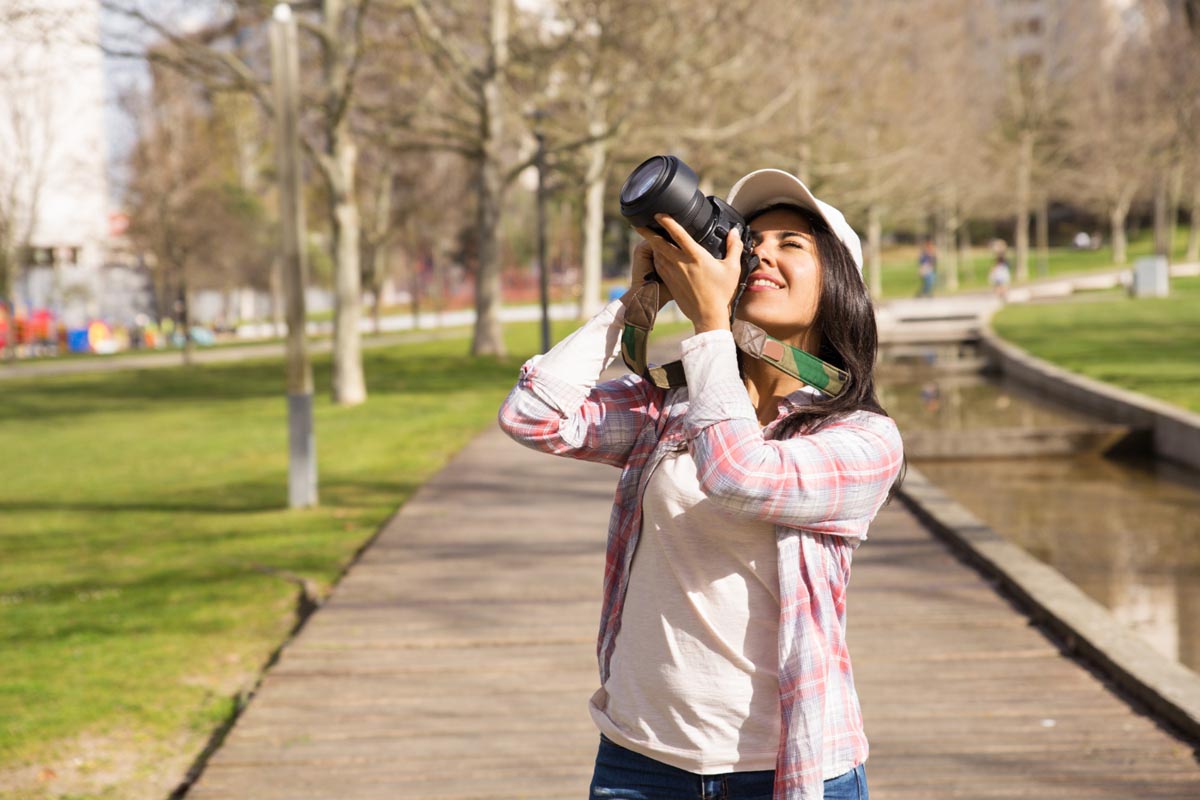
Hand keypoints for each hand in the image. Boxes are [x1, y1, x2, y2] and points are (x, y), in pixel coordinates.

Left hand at [634, 214, 743, 333]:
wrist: (708, 316)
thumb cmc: (722, 293)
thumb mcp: (732, 268)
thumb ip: (733, 247)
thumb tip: (734, 232)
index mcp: (696, 256)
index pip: (678, 234)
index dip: (667, 222)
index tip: (659, 214)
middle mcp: (681, 263)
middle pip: (659, 243)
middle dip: (647, 232)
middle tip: (638, 224)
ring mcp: (673, 273)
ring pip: (658, 254)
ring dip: (652, 244)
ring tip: (648, 236)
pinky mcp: (670, 283)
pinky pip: (659, 266)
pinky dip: (656, 257)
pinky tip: (656, 254)